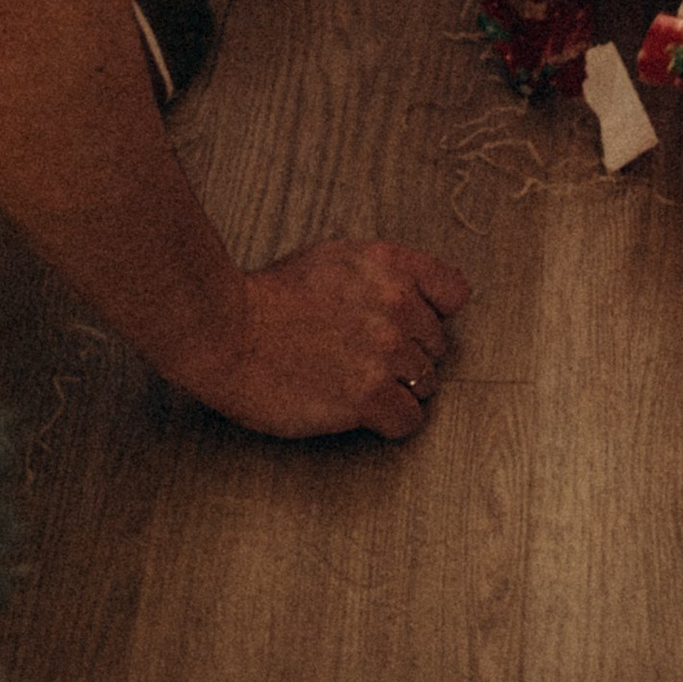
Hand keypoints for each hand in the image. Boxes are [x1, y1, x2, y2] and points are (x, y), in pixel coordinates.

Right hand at [199, 237, 472, 440]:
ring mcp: (384, 352)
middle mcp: (396, 305)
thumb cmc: (270, 297)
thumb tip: (410, 297)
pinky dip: (390, 422)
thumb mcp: (334, 259)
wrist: (228, 330)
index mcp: (389, 265)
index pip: (454, 292)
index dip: (434, 314)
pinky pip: (408, 420)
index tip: (414, 327)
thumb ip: (381, 274)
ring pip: (425, 385)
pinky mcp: (368, 396)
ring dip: (397, 390)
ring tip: (358, 385)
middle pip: (436, 347)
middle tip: (368, 361)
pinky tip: (362, 413)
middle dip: (408, 357)